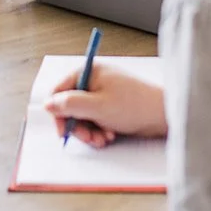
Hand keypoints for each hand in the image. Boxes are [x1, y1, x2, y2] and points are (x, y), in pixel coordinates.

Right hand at [45, 64, 167, 148]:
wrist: (163, 114)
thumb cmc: (133, 105)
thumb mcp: (97, 107)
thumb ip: (69, 105)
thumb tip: (47, 104)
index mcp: (89, 71)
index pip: (59, 91)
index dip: (58, 113)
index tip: (63, 132)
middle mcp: (94, 79)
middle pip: (70, 106)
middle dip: (78, 126)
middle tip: (89, 139)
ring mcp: (102, 92)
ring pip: (82, 116)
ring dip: (89, 131)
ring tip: (103, 138)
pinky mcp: (111, 105)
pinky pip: (95, 120)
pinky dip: (99, 130)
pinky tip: (110, 135)